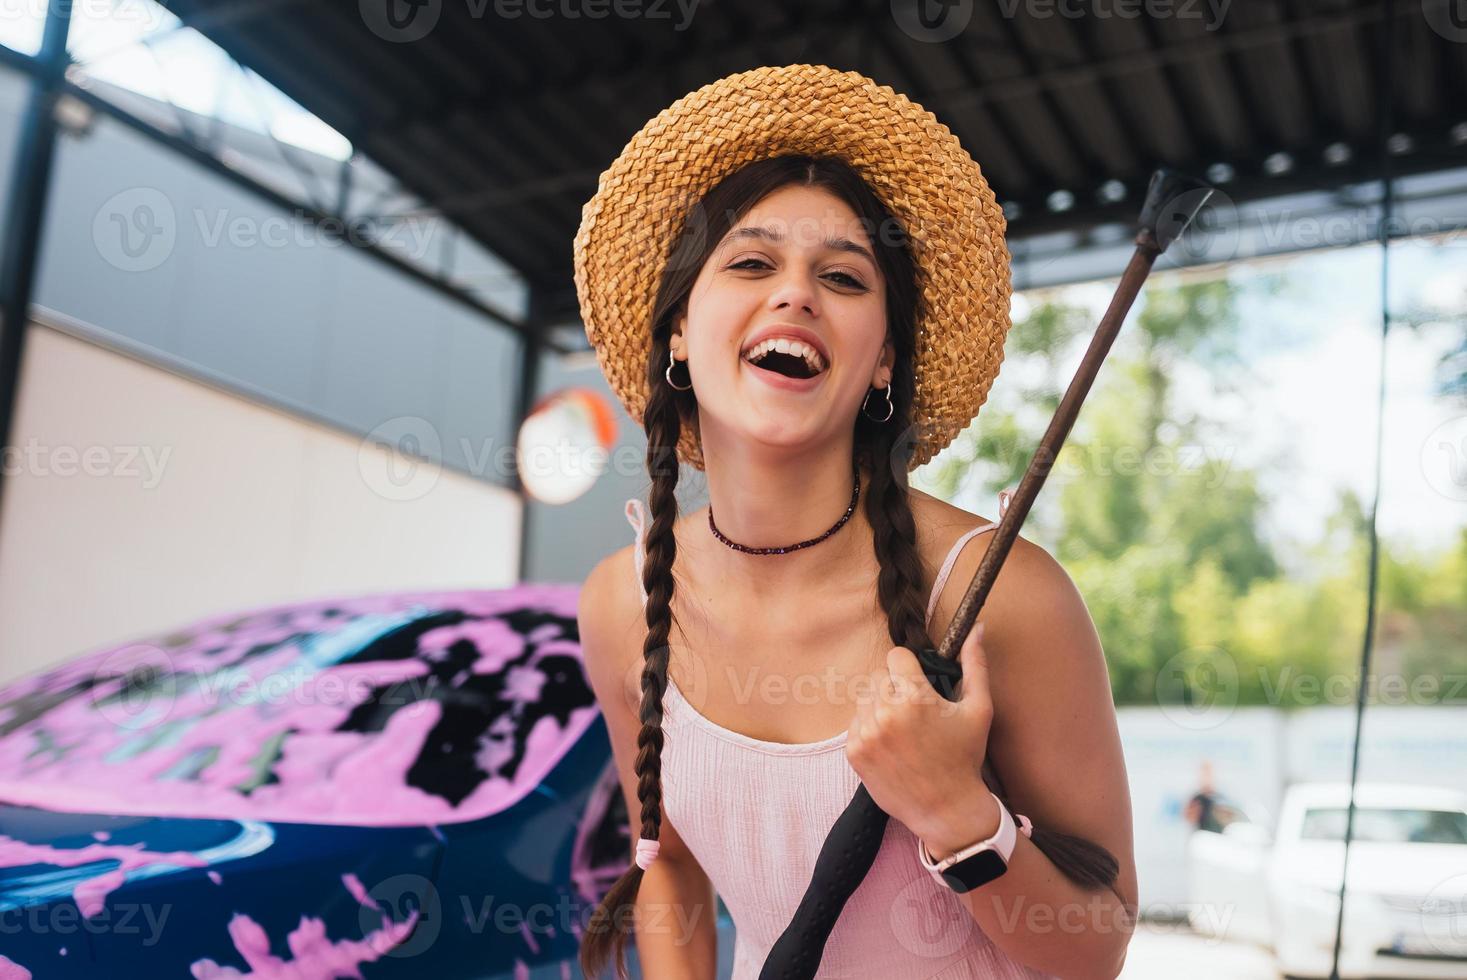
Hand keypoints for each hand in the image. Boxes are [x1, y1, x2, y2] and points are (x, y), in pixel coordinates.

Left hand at [845, 622, 995, 848]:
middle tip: (915, 713)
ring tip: (904, 730)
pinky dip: (870, 728)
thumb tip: (977, 627)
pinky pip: (855, 722)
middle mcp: (886, 712)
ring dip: (881, 706)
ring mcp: (867, 733)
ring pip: (865, 698)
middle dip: (895, 687)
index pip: (896, 656)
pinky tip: (892, 745)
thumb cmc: (965, 758)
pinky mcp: (854, 751)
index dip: (910, 669)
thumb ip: (976, 664)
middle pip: (879, 676)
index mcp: (915, 697)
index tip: (920, 686)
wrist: (946, 809)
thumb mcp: (979, 710)